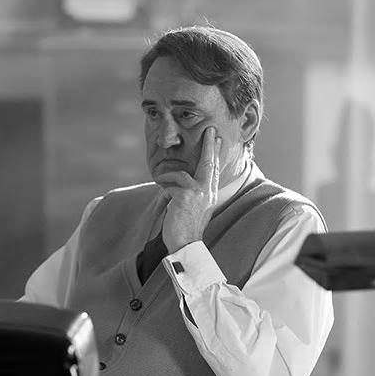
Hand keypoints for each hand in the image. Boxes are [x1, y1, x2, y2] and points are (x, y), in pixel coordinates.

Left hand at [155, 126, 221, 252]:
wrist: (185, 245)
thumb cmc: (185, 228)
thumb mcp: (193, 208)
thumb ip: (192, 194)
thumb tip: (180, 181)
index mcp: (211, 194)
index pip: (214, 170)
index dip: (214, 154)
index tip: (216, 140)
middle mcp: (208, 192)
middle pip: (209, 163)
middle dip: (209, 145)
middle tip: (210, 130)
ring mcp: (198, 193)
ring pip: (181, 174)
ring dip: (167, 177)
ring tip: (160, 181)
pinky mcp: (186, 195)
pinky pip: (170, 185)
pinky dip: (163, 189)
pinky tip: (163, 198)